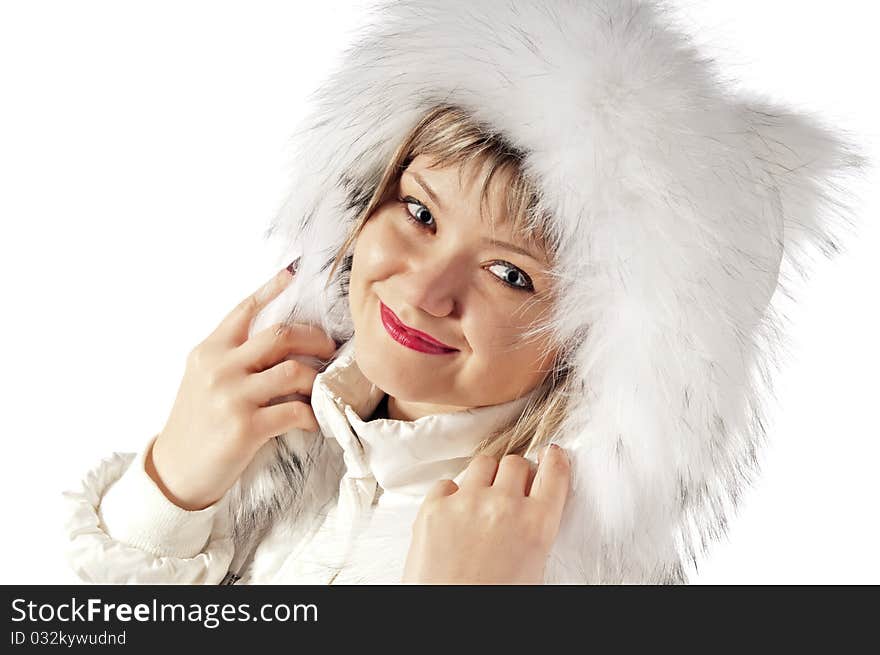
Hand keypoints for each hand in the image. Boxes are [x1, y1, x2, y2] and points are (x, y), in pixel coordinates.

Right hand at [147, 264, 337, 510]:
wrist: (175, 472)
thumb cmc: (196, 425)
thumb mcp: (202, 379)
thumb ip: (231, 358)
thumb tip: (276, 342)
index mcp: (209, 351)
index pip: (243, 311)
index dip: (270, 289)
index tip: (292, 273)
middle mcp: (219, 368)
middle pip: (281, 336)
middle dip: (315, 338)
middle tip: (330, 349)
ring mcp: (232, 396)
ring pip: (294, 371)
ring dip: (315, 380)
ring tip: (320, 390)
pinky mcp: (245, 427)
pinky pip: (295, 411)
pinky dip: (311, 415)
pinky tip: (312, 421)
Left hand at [402, 443, 569, 583]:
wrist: (451, 623)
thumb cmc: (494, 597)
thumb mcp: (532, 564)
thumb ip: (534, 527)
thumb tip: (531, 502)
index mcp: (537, 524)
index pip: (554, 472)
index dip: (553, 460)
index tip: (551, 454)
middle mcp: (504, 505)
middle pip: (516, 462)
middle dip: (514, 474)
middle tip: (508, 491)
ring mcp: (467, 502)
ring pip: (483, 463)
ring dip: (485, 477)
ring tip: (479, 499)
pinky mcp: (434, 506)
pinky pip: (447, 483)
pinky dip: (450, 495)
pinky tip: (452, 515)